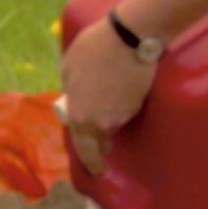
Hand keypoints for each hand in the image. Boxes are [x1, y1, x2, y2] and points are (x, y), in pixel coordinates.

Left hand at [57, 26, 156, 176]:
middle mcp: (102, 122)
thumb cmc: (94, 49)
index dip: (90, 161)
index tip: (96, 170)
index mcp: (80, 116)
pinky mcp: (139, 104)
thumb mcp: (68, 66)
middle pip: (101, 141)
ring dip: (110, 119)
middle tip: (102, 139)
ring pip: (114, 124)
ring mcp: (123, 114)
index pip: (83, 149)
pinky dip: (123, 106)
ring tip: (109, 97)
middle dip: (101, 143)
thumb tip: (73, 98)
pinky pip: (127, 111)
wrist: (130, 38)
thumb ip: (70, 89)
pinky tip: (121, 89)